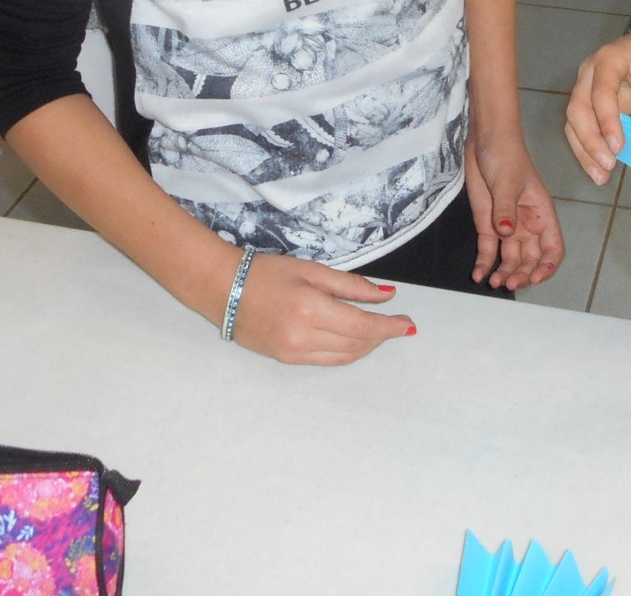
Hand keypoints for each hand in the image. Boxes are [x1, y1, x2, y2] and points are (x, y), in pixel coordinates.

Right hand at [226, 251, 414, 364]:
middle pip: (356, 345)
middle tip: (397, 324)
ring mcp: (292, 352)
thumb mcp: (311, 270)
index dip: (388, 327)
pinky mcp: (285, 360)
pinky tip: (354, 338)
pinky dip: (346, 351)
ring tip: (379, 331)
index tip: (407, 324)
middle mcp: (302, 337)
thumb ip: (350, 285)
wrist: (223, 289)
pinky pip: (326, 360)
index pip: (361, 326)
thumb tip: (386, 295)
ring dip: (366, 346)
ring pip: (343, 357)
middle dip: (381, 336)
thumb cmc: (267, 272)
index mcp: (309, 309)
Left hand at [466, 129, 565, 290]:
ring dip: (504, 273)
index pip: (552, 248)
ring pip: (510, 259)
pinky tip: (479, 275)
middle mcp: (526, 225)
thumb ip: (506, 209)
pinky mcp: (487, 224)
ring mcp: (507, 226)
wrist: (484, 140)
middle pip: (530, 259)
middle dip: (522, 274)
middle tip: (507, 283)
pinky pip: (488, 250)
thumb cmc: (506, 156)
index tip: (534, 277)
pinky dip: (485, 264)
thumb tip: (507, 233)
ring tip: (493, 283)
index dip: (547, 266)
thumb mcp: (508, 182)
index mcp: (541, 214)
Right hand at [564, 18, 630, 184]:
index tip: (618, 147)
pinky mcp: (588, 103)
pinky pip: (580, 127)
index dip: (607, 121)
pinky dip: (587, 149)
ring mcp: (585, 88)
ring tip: (600, 176)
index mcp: (608, 61)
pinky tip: (598, 170)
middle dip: (590, 141)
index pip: (601, 93)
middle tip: (607, 166)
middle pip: (578, 109)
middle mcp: (589, 73)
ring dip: (584, 150)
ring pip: (574, 122)